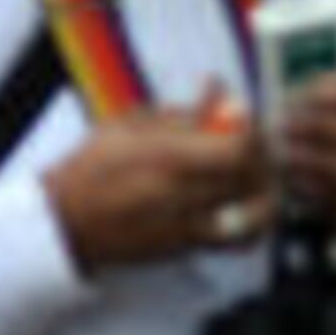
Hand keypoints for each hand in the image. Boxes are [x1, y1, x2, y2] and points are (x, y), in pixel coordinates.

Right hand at [42, 91, 270, 272]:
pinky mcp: (193, 246)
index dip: (251, 130)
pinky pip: (244, 238)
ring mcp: (193, 224)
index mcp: (169, 158)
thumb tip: (216, 88)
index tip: (243, 118)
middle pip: (255, 177)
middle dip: (262, 155)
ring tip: (253, 174)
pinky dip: (256, 221)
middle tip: (251, 141)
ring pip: (258, 211)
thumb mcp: (129, 125)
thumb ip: (180, 111)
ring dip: (265, 189)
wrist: (69, 220)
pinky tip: (245, 204)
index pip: (239, 148)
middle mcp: (187, 194)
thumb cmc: (93, 168)